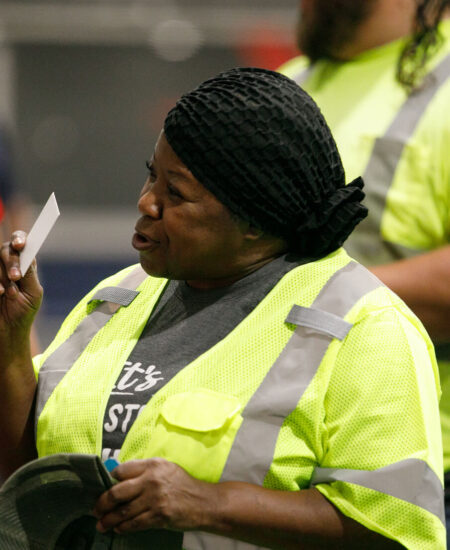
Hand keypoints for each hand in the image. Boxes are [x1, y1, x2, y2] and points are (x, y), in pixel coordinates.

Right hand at [0, 231, 42, 348]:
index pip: (20, 241)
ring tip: (9, 294)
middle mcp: (6, 263)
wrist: (8, 330)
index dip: (19, 238)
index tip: (20, 245)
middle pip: (5, 249)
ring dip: (2, 277)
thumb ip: (30, 275)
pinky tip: (0, 294)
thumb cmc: (23, 311)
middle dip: (11, 262)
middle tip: (16, 278)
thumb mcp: (33, 294)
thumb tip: (29, 257)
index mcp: (23, 263)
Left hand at [93, 458, 214, 534]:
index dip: (109, 480)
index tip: (103, 488)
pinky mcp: (158, 516)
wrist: (202, 502)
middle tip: (95, 510)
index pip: (122, 470)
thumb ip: (145, 470)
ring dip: (108, 520)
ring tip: (101, 524)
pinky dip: (123, 527)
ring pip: (123, 511)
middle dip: (102, 503)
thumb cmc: (182, 484)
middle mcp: (151, 480)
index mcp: (152, 465)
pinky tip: (118, 528)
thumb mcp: (165, 468)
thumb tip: (119, 478)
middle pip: (117, 492)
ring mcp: (154, 499)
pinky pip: (134, 523)